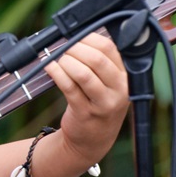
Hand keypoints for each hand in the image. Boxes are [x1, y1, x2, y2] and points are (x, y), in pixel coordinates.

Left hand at [45, 33, 129, 169]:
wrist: (92, 140)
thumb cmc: (98, 105)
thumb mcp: (109, 85)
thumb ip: (101, 63)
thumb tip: (79, 36)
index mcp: (126, 78)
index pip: (110, 49)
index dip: (89, 38)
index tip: (76, 36)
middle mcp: (118, 91)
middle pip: (97, 60)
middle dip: (76, 48)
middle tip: (64, 47)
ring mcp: (103, 104)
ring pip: (83, 74)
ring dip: (66, 62)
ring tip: (57, 59)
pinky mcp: (85, 114)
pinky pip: (69, 88)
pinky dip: (57, 74)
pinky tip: (50, 68)